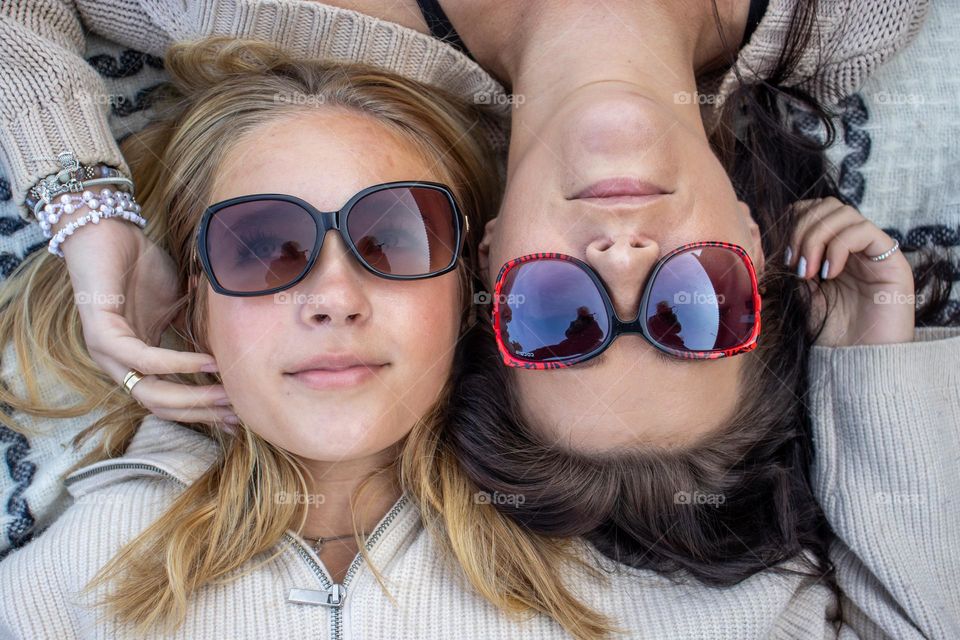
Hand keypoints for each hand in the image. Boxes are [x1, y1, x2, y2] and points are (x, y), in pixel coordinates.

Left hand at [57, 200, 237, 426]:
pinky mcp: (102, 333)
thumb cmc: (140, 265)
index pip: (168, 399)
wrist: (106, 230)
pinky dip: (177, 363)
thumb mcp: (177, 304)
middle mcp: (119, 362)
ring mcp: (107, 351)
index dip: (201, 412)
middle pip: (159, 405)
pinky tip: (206, 362)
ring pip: (149, 392)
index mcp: (137, 359)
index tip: (236, 418)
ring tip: (225, 394)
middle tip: (236, 414)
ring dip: (191, 397)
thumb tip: (233, 342)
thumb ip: (196, 327)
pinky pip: (142, 359)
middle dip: (201, 413)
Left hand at [786, 198, 914, 346]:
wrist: (858, 359)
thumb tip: (772, 241)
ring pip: (843, 212)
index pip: (812, 209)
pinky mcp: (892, 259)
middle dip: (802, 229)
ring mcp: (874, 250)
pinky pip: (863, 231)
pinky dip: (838, 247)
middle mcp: (854, 244)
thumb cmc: (830, 331)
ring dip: (816, 238)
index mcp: (832, 248)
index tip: (785, 258)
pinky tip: (829, 274)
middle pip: (826, 205)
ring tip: (810, 272)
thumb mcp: (801, 292)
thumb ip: (792, 263)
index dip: (794, 224)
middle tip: (796, 264)